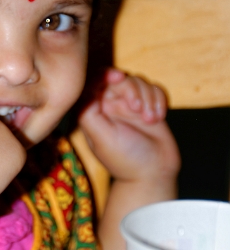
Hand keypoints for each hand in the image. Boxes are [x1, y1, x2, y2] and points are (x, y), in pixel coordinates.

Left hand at [78, 68, 179, 183]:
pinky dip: (159, 100)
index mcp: (95, 110)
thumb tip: (89, 88)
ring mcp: (132, 105)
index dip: (106, 74)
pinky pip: (156, 89)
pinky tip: (158, 118)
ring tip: (150, 120)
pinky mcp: (150, 107)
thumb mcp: (100, 136)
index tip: (118, 77)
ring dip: (148, 98)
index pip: (96, 81)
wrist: (154, 174)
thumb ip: (89, 112)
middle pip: (121, 78)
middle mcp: (112, 105)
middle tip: (137, 110)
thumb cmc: (124, 159)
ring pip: (140, 81)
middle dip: (132, 89)